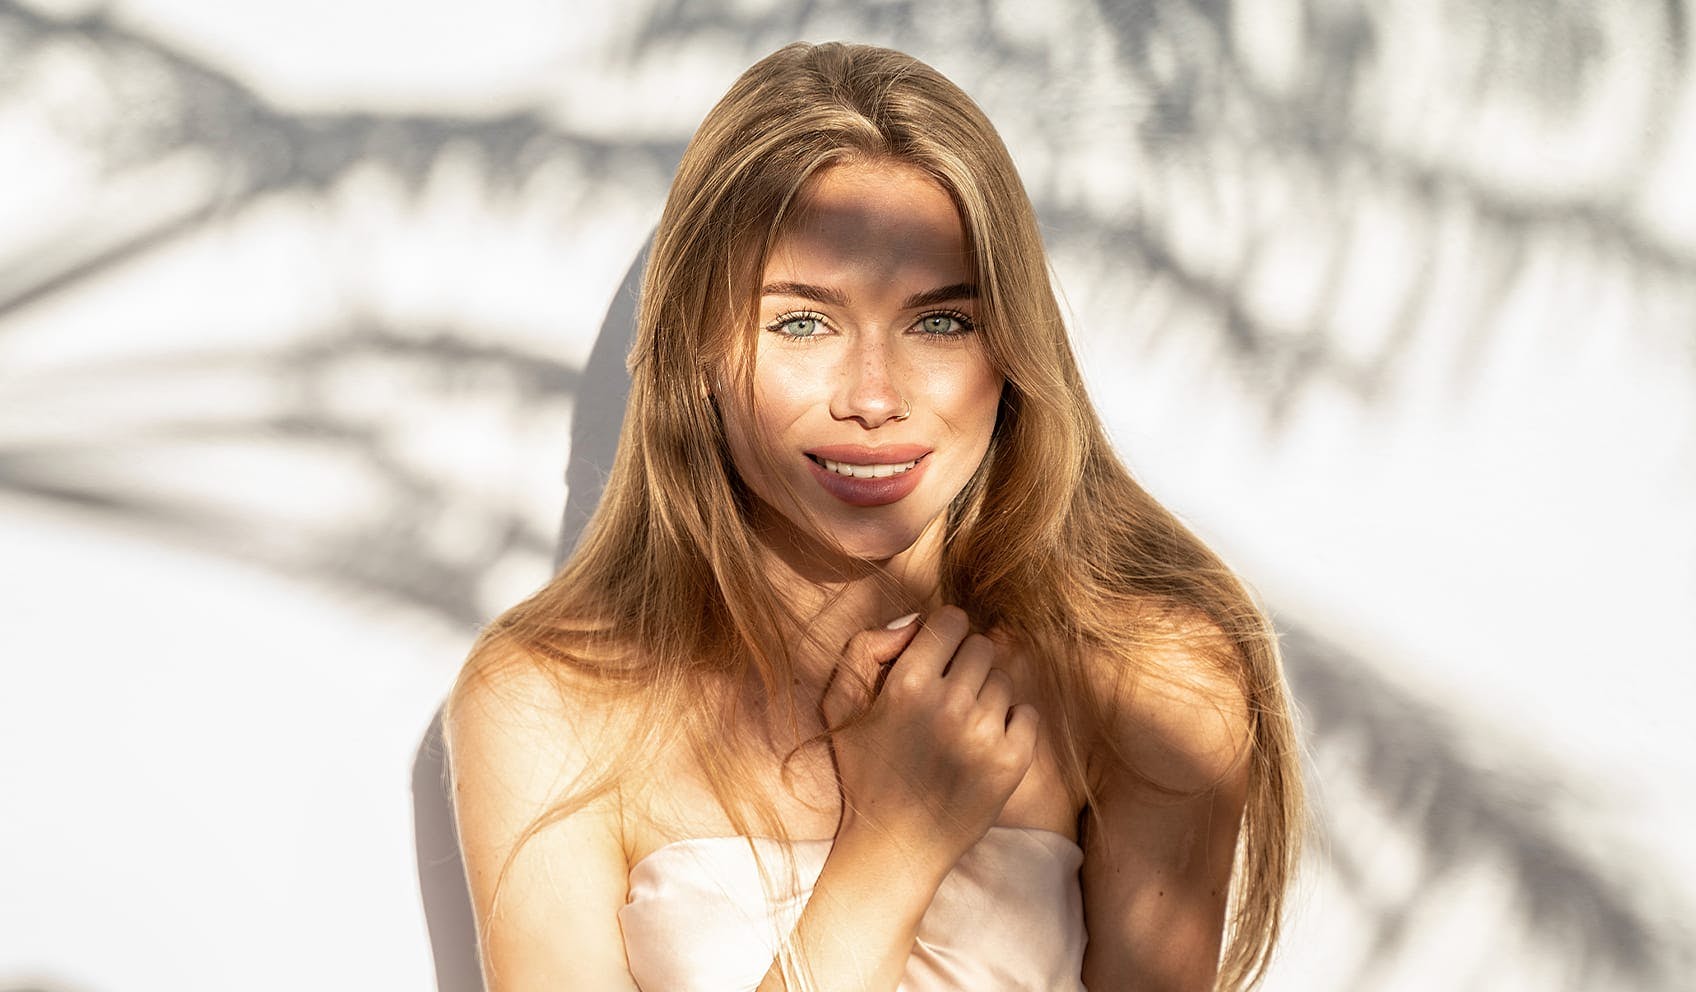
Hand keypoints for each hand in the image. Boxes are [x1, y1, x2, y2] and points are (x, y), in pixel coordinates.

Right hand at [820, 606, 1040, 872]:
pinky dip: (1012, 724)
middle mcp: (949, 704)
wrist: (894, 847)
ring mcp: (985, 734)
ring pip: (1004, 680)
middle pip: (983, 646)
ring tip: (960, 728)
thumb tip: (915, 623)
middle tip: (948, 697)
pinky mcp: (1013, 762)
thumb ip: (864, 648)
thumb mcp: (839, 705)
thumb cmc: (865, 772)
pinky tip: (983, 745)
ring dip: (986, 697)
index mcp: (906, 684)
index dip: (944, 635)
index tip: (938, 658)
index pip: (952, 621)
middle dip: (966, 664)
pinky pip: (1028, 713)